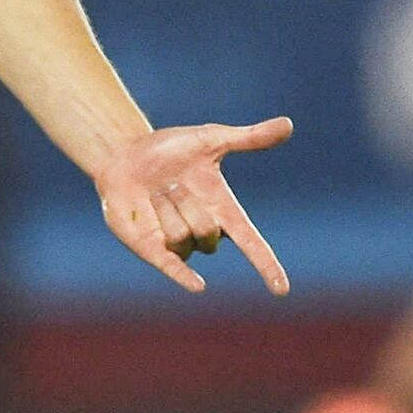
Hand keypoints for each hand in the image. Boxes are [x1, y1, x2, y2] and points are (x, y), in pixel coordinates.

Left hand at [93, 116, 293, 295]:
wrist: (124, 154)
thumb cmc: (170, 149)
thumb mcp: (210, 139)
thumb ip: (249, 138)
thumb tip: (288, 124)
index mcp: (222, 210)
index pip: (251, 243)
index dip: (266, 265)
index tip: (281, 289)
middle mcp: (202, 230)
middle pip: (206, 233)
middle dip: (185, 204)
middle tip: (168, 183)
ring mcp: (177, 242)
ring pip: (181, 238)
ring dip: (165, 209)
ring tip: (154, 193)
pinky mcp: (152, 248)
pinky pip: (172, 267)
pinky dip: (184, 276)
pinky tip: (198, 286)